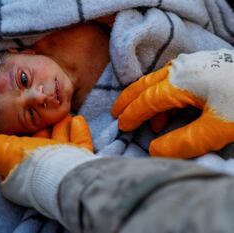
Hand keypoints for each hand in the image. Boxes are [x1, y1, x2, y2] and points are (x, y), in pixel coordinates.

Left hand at [0, 114, 92, 179]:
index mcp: (20, 165)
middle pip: (41, 141)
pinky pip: (79, 144)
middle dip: (43, 126)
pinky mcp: (80, 161)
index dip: (20, 131)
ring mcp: (63, 164)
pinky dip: (78, 132)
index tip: (23, 118)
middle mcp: (41, 166)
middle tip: (44, 109)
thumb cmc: (27, 162)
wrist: (60, 173)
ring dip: (60, 126)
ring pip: (61, 142)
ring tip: (62, 112)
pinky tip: (76, 119)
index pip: (18, 145)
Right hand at [111, 49, 233, 157]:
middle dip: (129, 99)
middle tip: (115, 113)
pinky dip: (165, 94)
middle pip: (146, 83)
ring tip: (147, 121)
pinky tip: (172, 109)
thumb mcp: (216, 129)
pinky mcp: (207, 64)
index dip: (132, 115)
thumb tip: (154, 150)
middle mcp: (183, 66)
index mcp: (181, 80)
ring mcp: (195, 62)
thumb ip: (183, 142)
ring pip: (160, 80)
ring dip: (148, 99)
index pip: (147, 100)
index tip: (121, 127)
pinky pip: (175, 78)